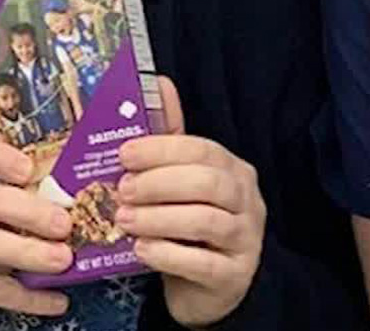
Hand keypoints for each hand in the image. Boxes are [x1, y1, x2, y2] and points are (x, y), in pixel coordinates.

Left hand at [117, 76, 265, 327]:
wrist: (206, 288)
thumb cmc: (188, 226)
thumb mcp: (180, 181)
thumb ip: (171, 138)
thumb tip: (158, 82)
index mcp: (233, 171)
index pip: (203, 150)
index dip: (162, 150)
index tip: (124, 154)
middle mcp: (247, 202)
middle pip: (208, 184)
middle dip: (159, 183)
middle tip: (122, 189)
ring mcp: (245, 241)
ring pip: (206, 222)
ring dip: (159, 218)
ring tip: (124, 219)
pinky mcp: (233, 277)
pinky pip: (203, 264)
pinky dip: (168, 254)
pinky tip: (141, 250)